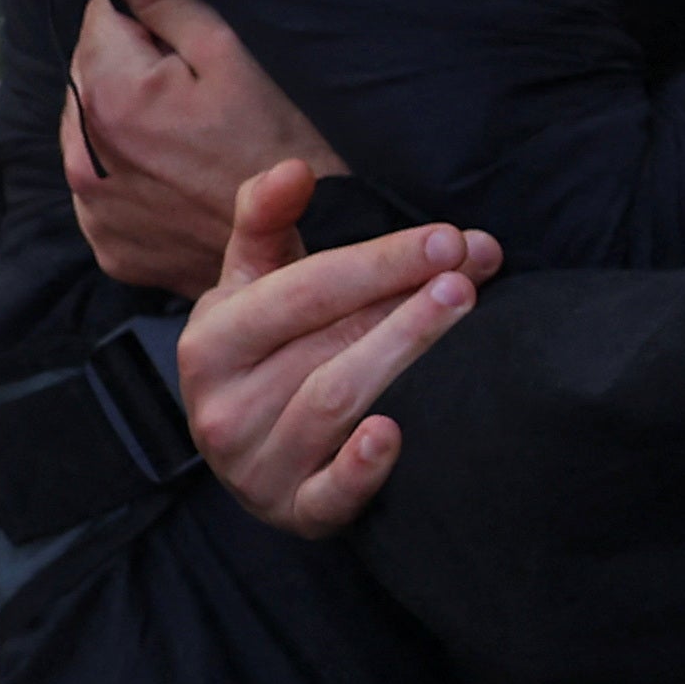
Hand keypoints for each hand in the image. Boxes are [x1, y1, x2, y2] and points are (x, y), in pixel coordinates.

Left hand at [62, 0, 346, 291]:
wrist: (309, 249)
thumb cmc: (284, 142)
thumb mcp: (234, 53)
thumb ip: (167, 0)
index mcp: (108, 95)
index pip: (100, 15)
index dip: (149, 20)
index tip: (193, 48)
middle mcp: (81, 155)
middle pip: (89, 74)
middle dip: (130, 70)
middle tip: (201, 96)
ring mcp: (92, 209)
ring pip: (90, 131)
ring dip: (125, 123)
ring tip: (193, 140)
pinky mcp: (109, 245)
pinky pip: (103, 188)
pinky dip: (131, 177)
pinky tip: (184, 180)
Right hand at [176, 159, 488, 537]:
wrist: (244, 444)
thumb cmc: (262, 347)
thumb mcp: (250, 283)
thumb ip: (266, 221)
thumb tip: (293, 171)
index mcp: (212, 341)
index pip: (305, 291)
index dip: (379, 261)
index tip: (447, 239)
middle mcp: (223, 407)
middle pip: (330, 343)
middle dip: (407, 301)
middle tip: (472, 270)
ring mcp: (255, 466)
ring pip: (335, 403)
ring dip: (403, 353)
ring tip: (462, 310)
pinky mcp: (292, 512)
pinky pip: (328, 496)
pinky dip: (361, 468)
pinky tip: (395, 432)